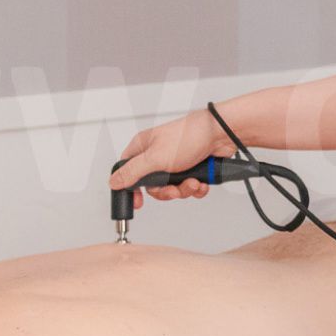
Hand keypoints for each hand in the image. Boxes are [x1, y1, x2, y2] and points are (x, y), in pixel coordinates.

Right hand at [109, 109, 230, 210]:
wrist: (221, 134)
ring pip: (172, 187)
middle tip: (174, 189)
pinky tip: (201, 182)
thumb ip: (132, 172)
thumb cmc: (189, 136)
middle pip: (153, 185)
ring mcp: (176, 161)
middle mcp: (158, 154)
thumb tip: (113, 181)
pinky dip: (195, 187)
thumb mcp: (155, 158)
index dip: (132, 187)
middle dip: (166, 191)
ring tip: (192, 182)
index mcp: (143, 147)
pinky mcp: (192, 167)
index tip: (138, 201)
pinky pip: (188, 185)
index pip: (128, 170)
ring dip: (184, 189)